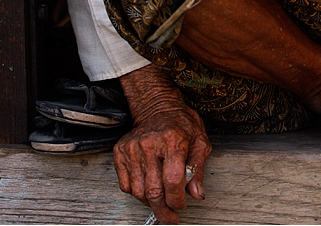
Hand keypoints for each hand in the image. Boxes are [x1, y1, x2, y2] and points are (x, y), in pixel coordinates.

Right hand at [113, 105, 210, 223]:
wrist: (158, 107)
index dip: (177, 200)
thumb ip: (198, 169)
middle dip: (164, 210)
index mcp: (173, 140)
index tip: (181, 205)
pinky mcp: (120, 151)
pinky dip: (137, 193)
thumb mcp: (200, 141)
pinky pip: (125, 186)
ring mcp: (132, 148)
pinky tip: (148, 187)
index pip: (173, 181)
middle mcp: (150, 143)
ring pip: (138, 192)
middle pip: (154, 191)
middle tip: (171, 215)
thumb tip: (196, 194)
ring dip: (151, 203)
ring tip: (160, 199)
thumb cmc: (180, 124)